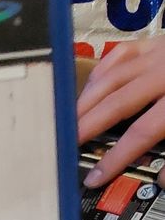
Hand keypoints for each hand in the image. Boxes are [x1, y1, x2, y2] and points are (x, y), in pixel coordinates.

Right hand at [78, 37, 164, 188]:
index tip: (95, 177)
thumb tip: (163, 178)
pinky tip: (91, 88)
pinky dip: (102, 73)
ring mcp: (160, 52)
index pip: (141, 133)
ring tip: (69, 122)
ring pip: (113, 76)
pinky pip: (121, 54)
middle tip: (66, 147)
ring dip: (87, 101)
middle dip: (88, 126)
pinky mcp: (158, 41)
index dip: (116, 158)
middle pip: (118, 102)